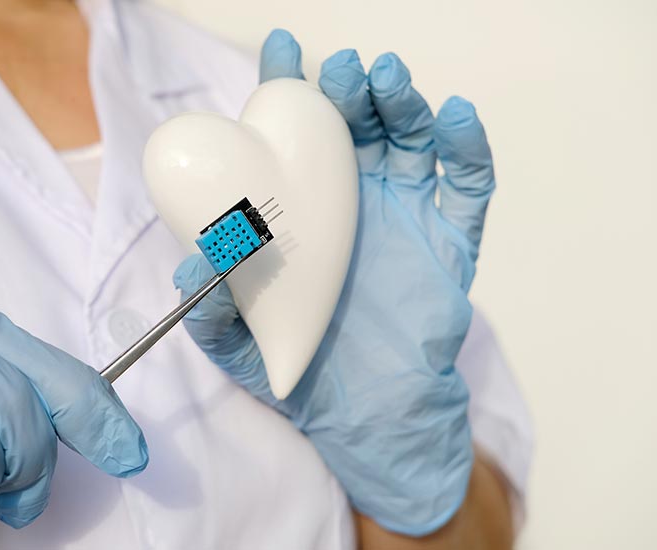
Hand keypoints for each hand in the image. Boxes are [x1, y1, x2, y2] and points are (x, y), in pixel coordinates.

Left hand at [174, 29, 495, 535]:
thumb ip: (209, 306)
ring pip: (410, 142)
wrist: (365, 413)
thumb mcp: (235, 341)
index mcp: (303, 207)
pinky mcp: (449, 241)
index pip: (291, 135)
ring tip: (388, 80)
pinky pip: (466, 187)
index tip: (280, 50)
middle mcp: (354, 199)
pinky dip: (467, 148)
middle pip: (355, 125)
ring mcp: (405, 214)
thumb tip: (189, 265)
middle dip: (350, 89)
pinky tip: (457, 116)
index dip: (286, 89)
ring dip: (402, 104)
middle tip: (342, 70)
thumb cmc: (299, 368)